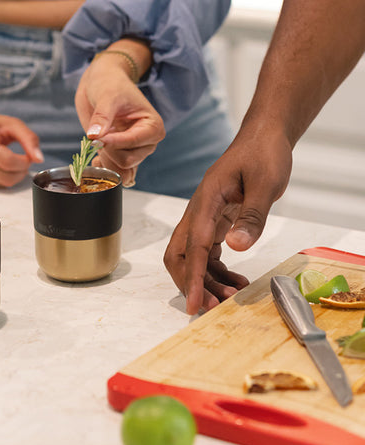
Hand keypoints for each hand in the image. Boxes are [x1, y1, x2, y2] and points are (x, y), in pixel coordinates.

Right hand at [0, 109, 43, 186]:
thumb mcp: (11, 124)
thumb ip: (29, 139)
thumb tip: (39, 159)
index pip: (7, 161)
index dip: (23, 162)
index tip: (27, 157)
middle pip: (5, 177)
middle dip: (20, 172)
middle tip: (21, 161)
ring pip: (0, 184)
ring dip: (11, 176)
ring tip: (9, 162)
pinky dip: (0, 178)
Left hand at [74, 53, 164, 186]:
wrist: (102, 83)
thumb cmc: (111, 84)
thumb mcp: (107, 96)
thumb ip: (102, 117)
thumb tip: (94, 136)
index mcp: (153, 127)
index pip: (132, 144)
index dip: (112, 142)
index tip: (95, 135)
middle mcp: (147, 142)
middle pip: (127, 161)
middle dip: (108, 151)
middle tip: (96, 136)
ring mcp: (134, 150)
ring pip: (120, 169)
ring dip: (105, 160)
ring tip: (94, 145)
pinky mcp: (121, 154)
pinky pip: (115, 171)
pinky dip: (104, 168)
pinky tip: (95, 158)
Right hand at [163, 126, 292, 314]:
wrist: (263, 138)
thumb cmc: (263, 154)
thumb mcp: (265, 184)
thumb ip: (251, 216)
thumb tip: (237, 247)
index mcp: (206, 201)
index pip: (193, 246)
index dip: (193, 278)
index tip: (195, 304)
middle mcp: (198, 210)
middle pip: (178, 254)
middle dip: (190, 282)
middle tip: (212, 306)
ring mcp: (204, 216)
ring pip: (191, 256)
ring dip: (204, 279)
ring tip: (230, 296)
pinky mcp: (214, 221)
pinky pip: (206, 251)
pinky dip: (215, 270)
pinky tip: (234, 280)